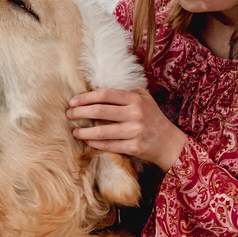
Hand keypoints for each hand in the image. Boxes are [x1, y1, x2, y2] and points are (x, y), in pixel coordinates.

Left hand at [66, 88, 187, 171]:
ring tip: (74, 131)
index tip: (73, 101)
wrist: (168, 142)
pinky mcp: (134, 147)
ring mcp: (135, 131)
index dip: (85, 97)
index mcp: (135, 99)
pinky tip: (88, 141)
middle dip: (80, 112)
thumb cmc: (152, 118)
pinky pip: (109, 145)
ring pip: (102, 131)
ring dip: (84, 132)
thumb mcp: (144, 99)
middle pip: (100, 111)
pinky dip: (95, 143)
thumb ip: (125, 92)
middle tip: (69, 114)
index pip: (105, 94)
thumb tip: (98, 89)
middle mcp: (135, 113)